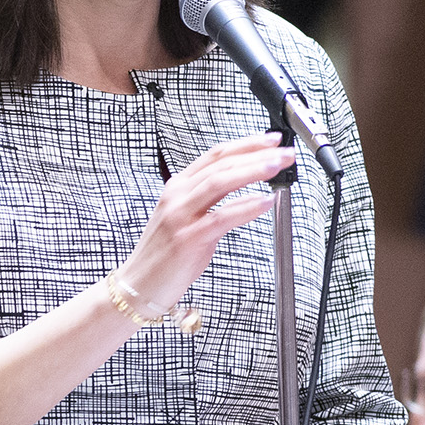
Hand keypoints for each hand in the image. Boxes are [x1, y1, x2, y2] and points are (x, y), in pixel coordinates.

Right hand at [117, 132, 291, 311]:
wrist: (140, 283)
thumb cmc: (166, 254)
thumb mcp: (186, 216)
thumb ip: (209, 199)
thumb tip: (244, 187)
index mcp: (179, 186)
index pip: (216, 154)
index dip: (246, 144)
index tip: (271, 141)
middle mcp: (178, 195)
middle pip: (221, 163)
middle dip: (257, 154)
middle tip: (284, 153)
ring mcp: (181, 215)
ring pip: (220, 181)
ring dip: (252, 171)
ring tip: (277, 167)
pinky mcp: (188, 237)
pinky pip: (221, 216)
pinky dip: (246, 207)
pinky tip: (265, 202)